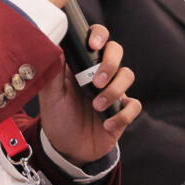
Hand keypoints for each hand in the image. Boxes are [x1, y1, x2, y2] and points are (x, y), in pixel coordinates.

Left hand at [37, 23, 139, 164]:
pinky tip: (106, 124)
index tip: (93, 45)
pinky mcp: (123, 110)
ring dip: (114, 90)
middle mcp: (99, 72)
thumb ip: (53, 70)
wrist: (67, 148)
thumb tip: (53, 43)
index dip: (99, 35)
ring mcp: (113, 90)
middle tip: (96, 82)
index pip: (95, 38)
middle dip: (110, 63)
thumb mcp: (50, 94)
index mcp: (81, 64)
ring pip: (128, 75)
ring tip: (96, 106)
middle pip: (116, 51)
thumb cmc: (57, 116)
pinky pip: (134, 105)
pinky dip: (122, 115)